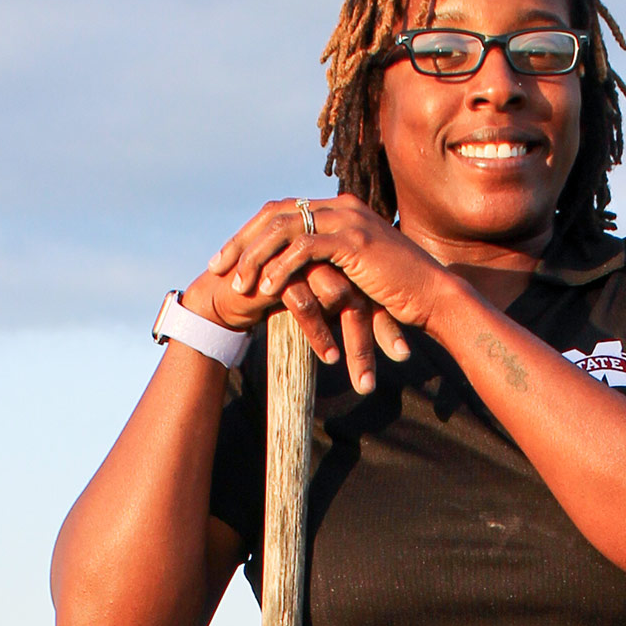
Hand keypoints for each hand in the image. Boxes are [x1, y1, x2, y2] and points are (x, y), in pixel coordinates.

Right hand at [179, 257, 386, 392]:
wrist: (223, 295)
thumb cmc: (273, 299)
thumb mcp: (314, 297)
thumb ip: (340, 298)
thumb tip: (377, 318)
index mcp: (336, 250)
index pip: (371, 285)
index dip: (387, 319)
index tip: (402, 353)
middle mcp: (323, 249)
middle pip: (363, 289)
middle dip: (381, 329)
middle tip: (400, 359)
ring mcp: (300, 257)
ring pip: (341, 297)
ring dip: (356, 340)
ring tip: (364, 376)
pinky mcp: (277, 270)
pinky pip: (307, 304)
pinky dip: (320, 333)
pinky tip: (329, 358)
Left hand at [212, 195, 459, 352]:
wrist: (434, 295)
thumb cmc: (398, 290)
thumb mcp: (357, 271)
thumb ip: (330, 263)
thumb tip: (302, 278)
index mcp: (339, 209)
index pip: (281, 211)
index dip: (250, 234)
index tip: (227, 260)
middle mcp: (341, 206)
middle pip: (274, 213)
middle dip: (241, 242)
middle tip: (217, 268)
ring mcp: (348, 220)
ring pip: (283, 228)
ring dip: (255, 256)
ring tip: (237, 283)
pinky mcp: (354, 241)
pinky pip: (305, 248)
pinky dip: (281, 267)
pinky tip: (267, 289)